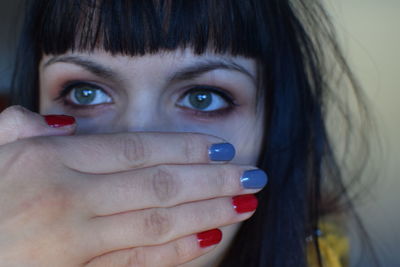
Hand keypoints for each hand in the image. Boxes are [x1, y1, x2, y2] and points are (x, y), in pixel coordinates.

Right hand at [0, 106, 266, 266]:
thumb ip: (20, 129)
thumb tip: (64, 122)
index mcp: (50, 162)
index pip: (136, 149)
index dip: (184, 147)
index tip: (220, 148)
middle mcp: (69, 200)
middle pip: (159, 185)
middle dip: (213, 179)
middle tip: (252, 174)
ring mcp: (75, 243)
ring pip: (157, 223)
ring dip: (208, 211)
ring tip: (244, 203)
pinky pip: (138, 262)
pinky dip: (177, 252)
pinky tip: (209, 239)